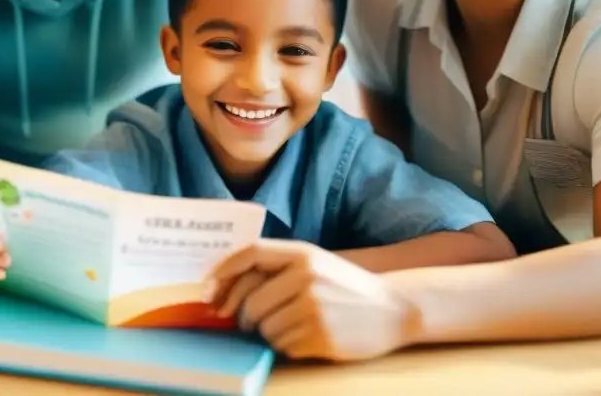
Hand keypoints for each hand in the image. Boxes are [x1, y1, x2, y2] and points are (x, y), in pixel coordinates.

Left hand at [205, 239, 416, 361]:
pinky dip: (288, 347)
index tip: (206, 291)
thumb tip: (224, 290)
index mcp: (302, 253)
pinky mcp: (320, 336)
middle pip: (250, 303)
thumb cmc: (344, 287)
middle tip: (251, 323)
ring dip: (270, 334)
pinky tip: (309, 338)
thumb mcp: (315, 264)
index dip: (222, 271)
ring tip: (295, 327)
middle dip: (244, 318)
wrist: (394, 309)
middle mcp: (305, 277)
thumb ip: (277, 269)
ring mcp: (313, 307)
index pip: (250, 255)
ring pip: (264, 329)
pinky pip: (283, 347)